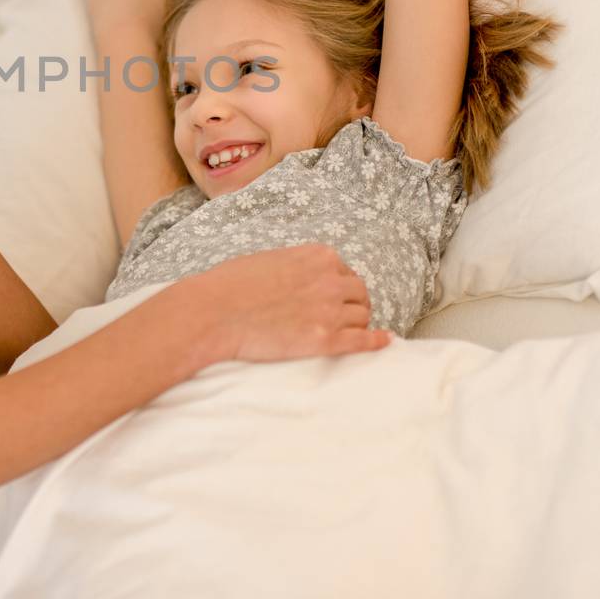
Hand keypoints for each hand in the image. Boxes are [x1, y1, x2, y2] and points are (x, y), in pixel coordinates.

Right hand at [198, 243, 391, 362]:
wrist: (214, 312)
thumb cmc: (232, 285)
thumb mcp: (271, 259)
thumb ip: (297, 266)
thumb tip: (305, 278)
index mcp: (318, 256)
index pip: (346, 273)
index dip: (341, 288)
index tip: (334, 298)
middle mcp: (330, 280)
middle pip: (360, 294)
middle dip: (353, 305)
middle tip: (342, 317)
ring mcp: (329, 311)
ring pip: (363, 317)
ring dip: (357, 323)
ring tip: (347, 332)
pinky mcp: (324, 340)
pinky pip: (362, 341)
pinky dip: (376, 342)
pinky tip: (385, 341)